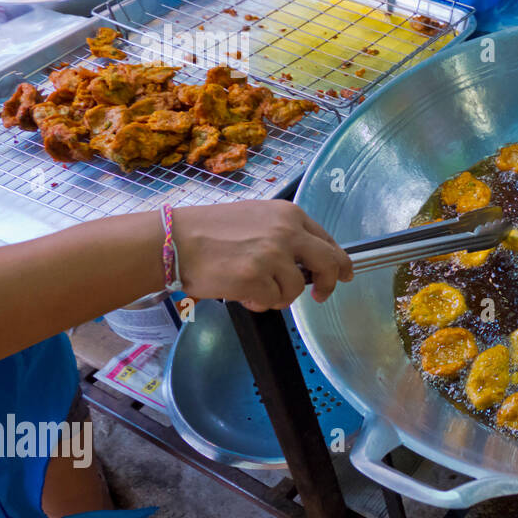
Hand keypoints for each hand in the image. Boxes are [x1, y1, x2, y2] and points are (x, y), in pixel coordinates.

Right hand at [172, 200, 352, 310]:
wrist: (174, 240)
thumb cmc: (208, 231)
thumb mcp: (255, 218)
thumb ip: (284, 235)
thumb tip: (307, 260)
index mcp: (289, 215)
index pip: (327, 240)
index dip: (338, 261)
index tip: (343, 273)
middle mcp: (287, 232)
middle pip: (329, 263)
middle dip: (330, 283)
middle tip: (322, 295)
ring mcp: (274, 255)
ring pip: (297, 289)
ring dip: (278, 295)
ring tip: (253, 287)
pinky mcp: (258, 278)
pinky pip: (273, 301)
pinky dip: (259, 302)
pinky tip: (241, 292)